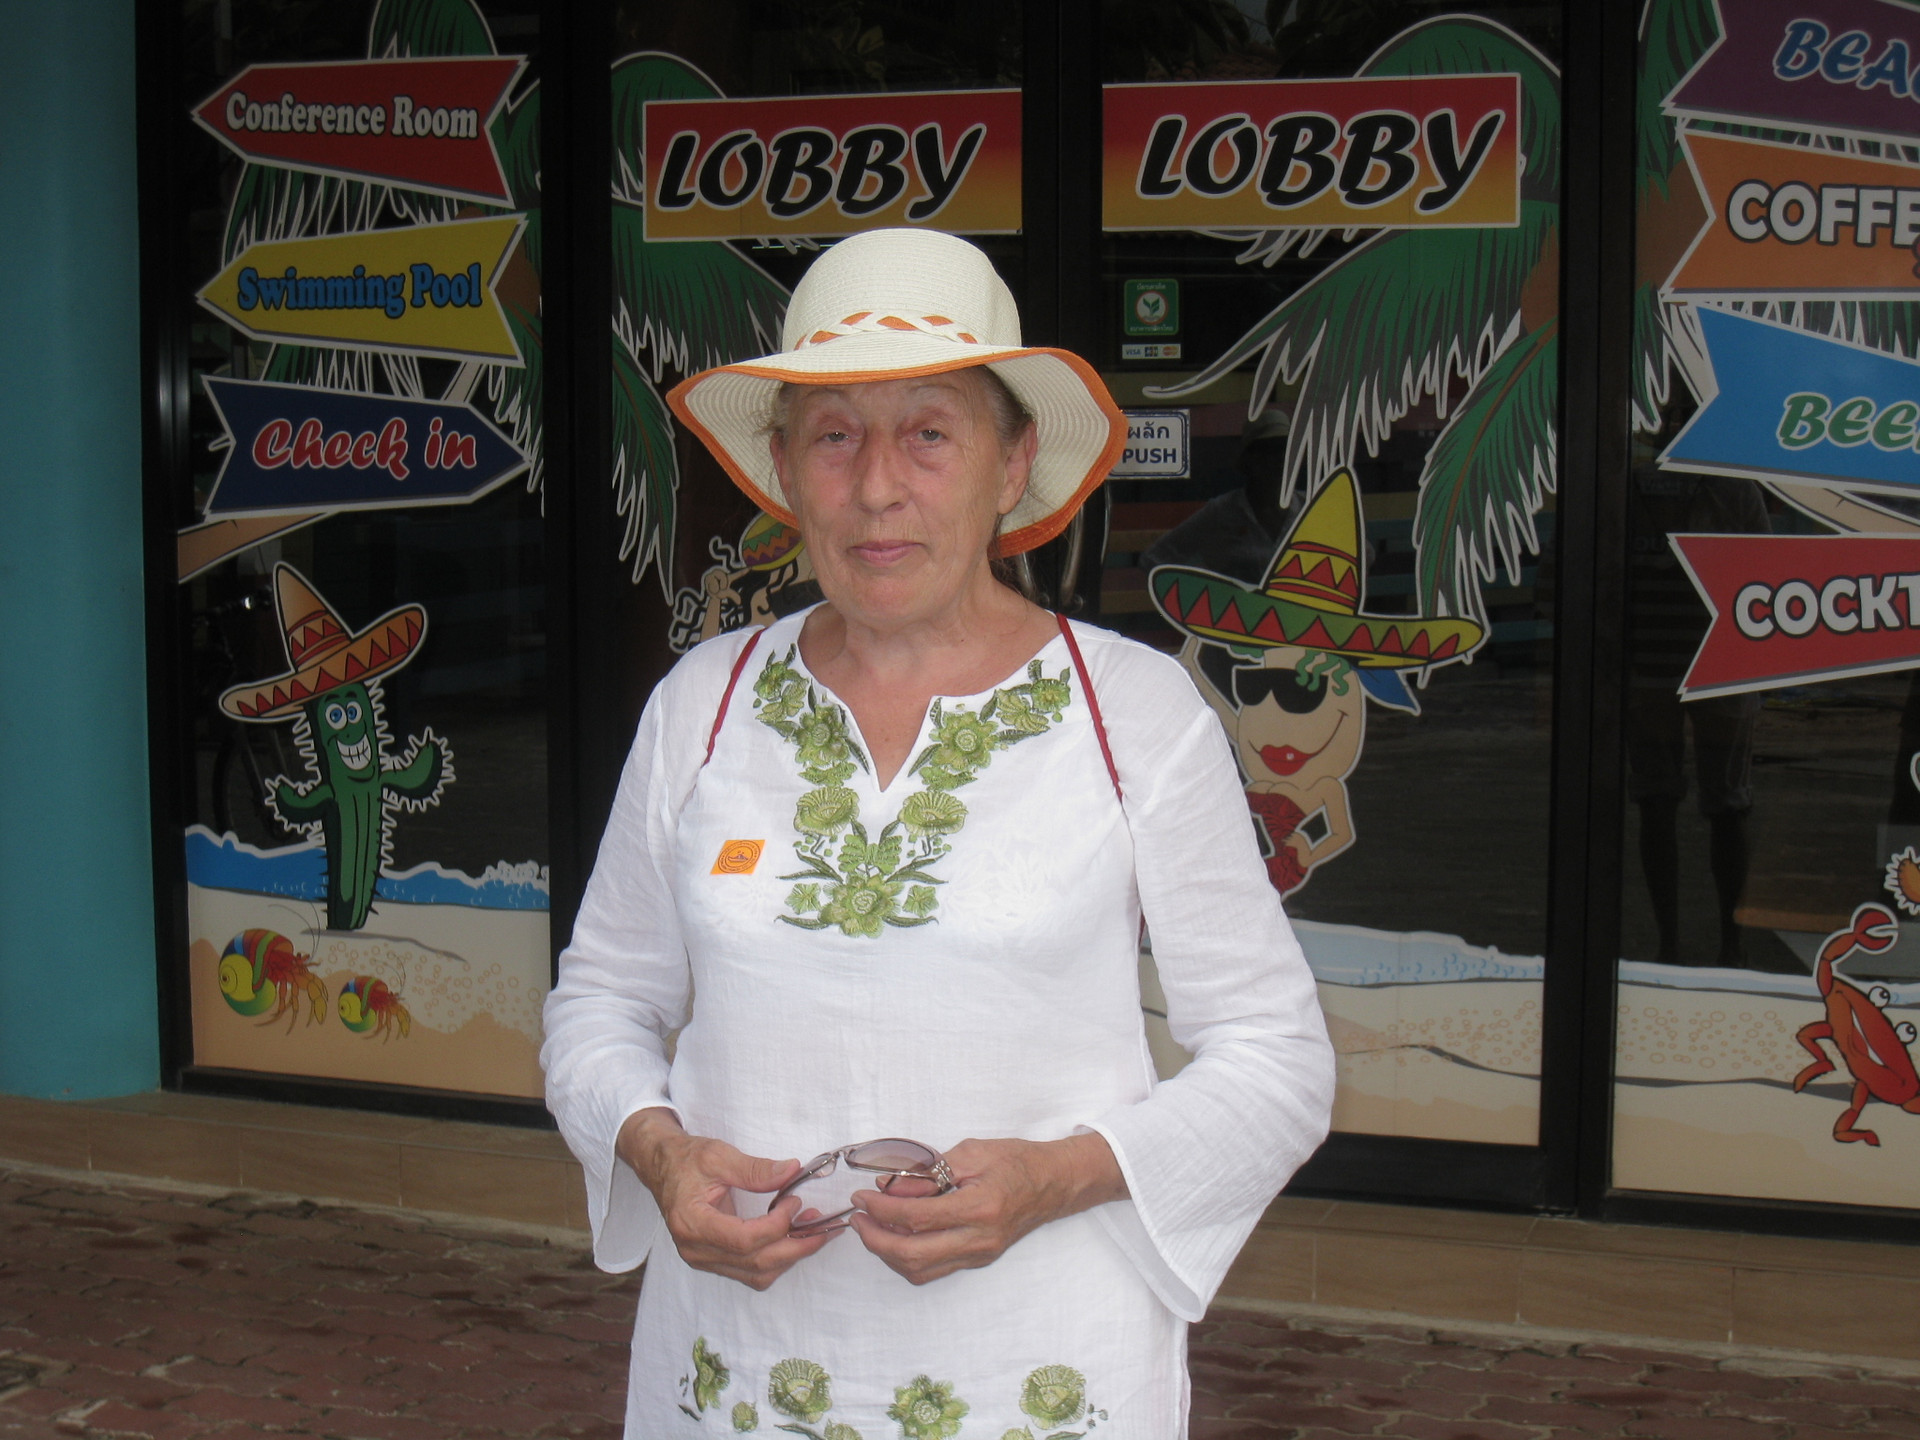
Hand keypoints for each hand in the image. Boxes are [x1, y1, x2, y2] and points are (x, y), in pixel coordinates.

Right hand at [616, 1108, 834, 1289]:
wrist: (662, 1167)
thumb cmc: (686, 1160)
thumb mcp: (718, 1156)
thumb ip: (754, 1169)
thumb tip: (791, 1171)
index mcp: (691, 1223)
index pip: (743, 1240)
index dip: (776, 1226)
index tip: (794, 1202)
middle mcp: (695, 1250)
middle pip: (755, 1263)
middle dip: (794, 1247)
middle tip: (820, 1225)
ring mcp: (703, 1259)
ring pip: (756, 1274)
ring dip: (789, 1256)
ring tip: (812, 1230)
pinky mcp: (713, 1260)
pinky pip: (751, 1272)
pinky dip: (776, 1259)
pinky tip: (792, 1238)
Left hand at [848, 1133, 1126, 1285]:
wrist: (1053, 1182)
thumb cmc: (1015, 1160)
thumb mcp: (970, 1152)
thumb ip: (929, 1172)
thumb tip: (889, 1187)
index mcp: (979, 1208)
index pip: (916, 1217)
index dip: (881, 1209)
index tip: (861, 1197)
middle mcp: (979, 1240)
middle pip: (912, 1255)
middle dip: (875, 1239)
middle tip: (858, 1218)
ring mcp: (979, 1255)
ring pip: (920, 1270)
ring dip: (888, 1253)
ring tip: (871, 1227)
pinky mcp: (978, 1260)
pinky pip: (933, 1269)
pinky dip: (907, 1258)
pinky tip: (896, 1236)